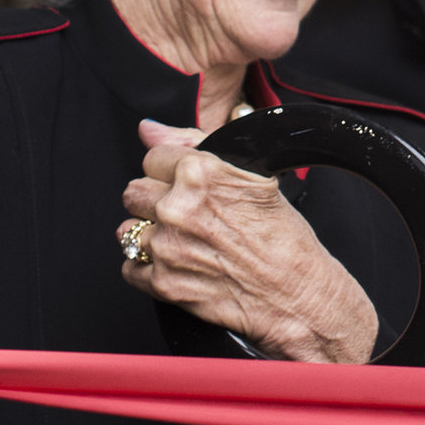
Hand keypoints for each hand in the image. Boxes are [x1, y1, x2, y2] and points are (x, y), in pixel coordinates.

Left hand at [120, 120, 378, 363]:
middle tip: (186, 218)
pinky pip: (130, 268)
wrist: (297, 295)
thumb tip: (148, 129)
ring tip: (182, 244)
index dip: (172, 173)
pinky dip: (149, 270)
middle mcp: (178, 208)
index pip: (152, 158)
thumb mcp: (251, 176)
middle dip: (155, 202)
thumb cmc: (283, 238)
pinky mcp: (163, 283)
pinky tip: (179, 267)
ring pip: (128, 231)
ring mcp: (167, 247)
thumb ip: (191, 145)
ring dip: (149, 236)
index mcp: (199, 173)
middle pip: (134, 193)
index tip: (187, 187)